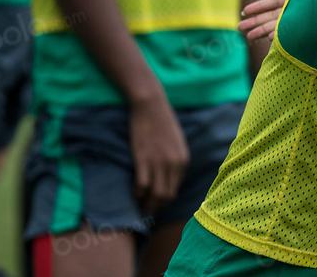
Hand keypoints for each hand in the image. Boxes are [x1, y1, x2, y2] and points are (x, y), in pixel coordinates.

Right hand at [129, 94, 188, 214]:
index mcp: (183, 161)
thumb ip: (175, 160)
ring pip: (155, 195)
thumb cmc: (162, 122)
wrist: (151, 105)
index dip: (165, 201)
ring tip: (139, 208)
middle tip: (146, 211)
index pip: (175, 190)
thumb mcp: (177, 143)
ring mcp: (159, 162)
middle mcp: (174, 164)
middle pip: (166, 196)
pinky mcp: (143, 159)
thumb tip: (169, 177)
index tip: (156, 205)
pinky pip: (141, 185)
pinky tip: (133, 193)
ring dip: (146, 205)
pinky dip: (137, 193)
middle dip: (156, 207)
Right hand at [238, 0, 300, 42]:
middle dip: (255, 22)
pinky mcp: (308, 31)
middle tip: (239, 28)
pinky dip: (281, 35)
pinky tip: (270, 38)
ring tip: (249, 38)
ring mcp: (300, 22)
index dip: (259, 7)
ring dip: (263, 32)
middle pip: (271, 17)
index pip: (273, 2)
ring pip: (278, 27)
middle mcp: (295, 11)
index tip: (245, 11)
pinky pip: (291, 33)